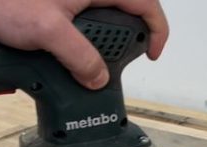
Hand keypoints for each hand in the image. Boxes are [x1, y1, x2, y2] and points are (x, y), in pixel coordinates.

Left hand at [0, 0, 168, 88]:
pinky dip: (80, 38)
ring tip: (93, 62)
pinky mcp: (56, 3)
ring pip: (101, 16)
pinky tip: (69, 54)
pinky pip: (79, 20)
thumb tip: (98, 78)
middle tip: (123, 62)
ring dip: (100, 41)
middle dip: (128, 38)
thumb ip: (80, 58)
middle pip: (125, 9)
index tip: (153, 53)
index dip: (157, 29)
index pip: (145, 2)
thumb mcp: (50, 33)